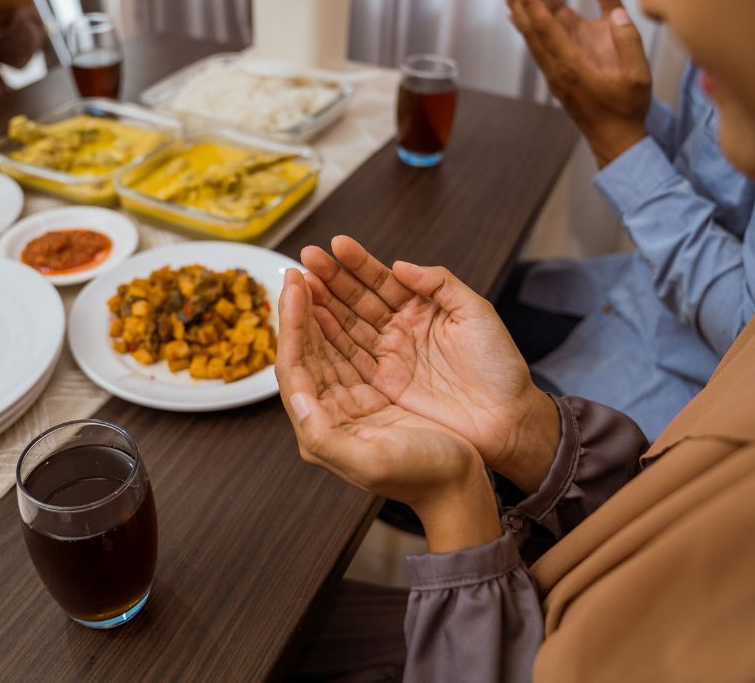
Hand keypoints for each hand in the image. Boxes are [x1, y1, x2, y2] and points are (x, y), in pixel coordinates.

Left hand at [276, 268, 501, 552]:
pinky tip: (339, 297)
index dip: (292, 323)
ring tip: (313, 273)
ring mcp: (354, 396)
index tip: (294, 286)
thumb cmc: (422, 475)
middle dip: (301, 307)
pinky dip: (343, 319)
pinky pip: (352, 346)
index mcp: (323, 427)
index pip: (295, 366)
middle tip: (299, 266)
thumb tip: (294, 398)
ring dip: (320, 307)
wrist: (462, 487)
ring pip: (328, 342)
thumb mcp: (371, 462)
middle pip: (307, 349)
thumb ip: (323, 436)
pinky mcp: (378, 388)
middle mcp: (331, 410)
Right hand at [300, 236, 559, 493]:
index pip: (383, 279)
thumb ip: (440, 284)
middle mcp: (401, 328)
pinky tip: (309, 321)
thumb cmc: (500, 367)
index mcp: (423, 307)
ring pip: (348, 324)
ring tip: (300, 284)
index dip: (358, 262)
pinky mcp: (384, 383)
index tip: (336, 244)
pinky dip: (328, 339)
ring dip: (323, 305)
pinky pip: (350, 356)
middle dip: (331, 279)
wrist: (508, 420)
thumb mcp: (477, 314)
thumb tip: (400, 265)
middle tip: (306, 258)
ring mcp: (390, 356)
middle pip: (358, 299)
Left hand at [502, 0, 651, 166]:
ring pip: (531, 34)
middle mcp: (556, 68)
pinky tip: (517, 13)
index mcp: (573, 66)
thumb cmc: (627, 108)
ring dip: (520, 6)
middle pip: (533, 26)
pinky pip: (537, 44)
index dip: (533, 2)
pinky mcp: (557, 74)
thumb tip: (614, 11)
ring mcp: (554, 72)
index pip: (547, 29)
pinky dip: (526, 24)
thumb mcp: (637, 73)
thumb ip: (626, 39)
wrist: (615, 140)